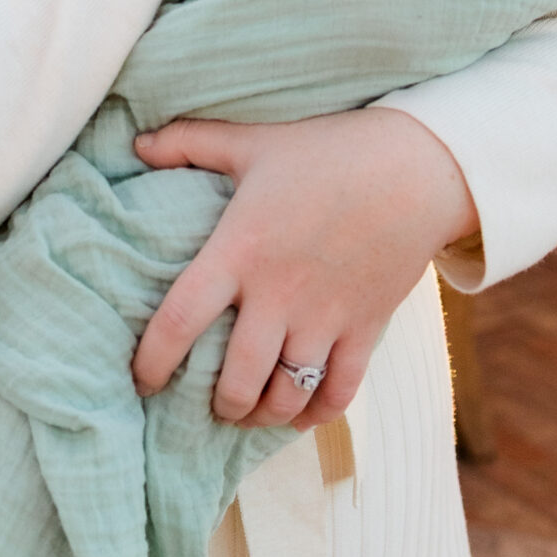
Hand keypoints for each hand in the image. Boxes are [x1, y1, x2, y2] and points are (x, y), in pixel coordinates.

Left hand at [130, 109, 476, 426]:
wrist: (418, 167)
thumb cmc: (329, 150)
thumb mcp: (254, 141)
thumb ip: (191, 142)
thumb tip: (138, 143)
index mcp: (240, 250)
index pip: (181, 320)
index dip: (152, 360)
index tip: (140, 380)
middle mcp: (279, 294)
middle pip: (236, 378)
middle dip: (217, 404)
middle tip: (205, 404)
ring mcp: (325, 317)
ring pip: (286, 395)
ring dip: (261, 415)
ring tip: (246, 412)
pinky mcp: (366, 329)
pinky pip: (339, 392)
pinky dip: (316, 415)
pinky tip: (298, 415)